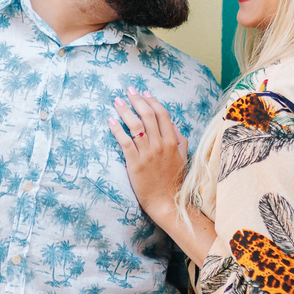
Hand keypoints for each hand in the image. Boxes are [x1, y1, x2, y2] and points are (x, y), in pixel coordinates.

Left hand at [109, 87, 188, 220]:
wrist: (166, 202)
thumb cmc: (173, 181)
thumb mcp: (183, 158)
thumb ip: (180, 140)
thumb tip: (172, 123)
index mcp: (172, 142)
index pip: (162, 114)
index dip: (152, 101)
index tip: (144, 92)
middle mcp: (160, 145)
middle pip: (148, 115)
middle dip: (137, 100)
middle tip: (128, 91)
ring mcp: (147, 154)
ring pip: (135, 126)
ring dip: (125, 111)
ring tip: (117, 102)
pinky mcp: (135, 163)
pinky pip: (124, 142)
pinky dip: (117, 129)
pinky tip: (110, 121)